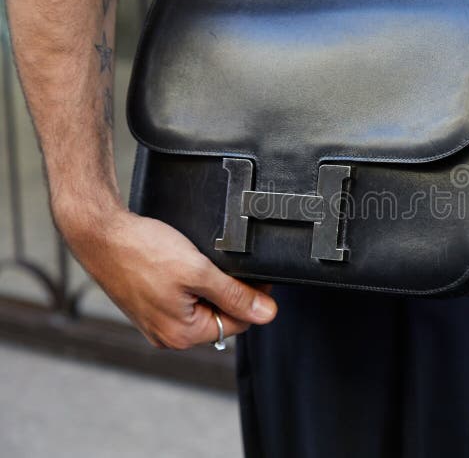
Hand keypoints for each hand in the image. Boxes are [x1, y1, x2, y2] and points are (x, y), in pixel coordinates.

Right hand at [60, 208, 276, 348]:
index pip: (238, 323)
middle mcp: (168, 336)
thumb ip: (235, 294)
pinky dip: (192, 283)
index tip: (259, 274)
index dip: (254, 297)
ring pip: (203, 305)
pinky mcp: (149, 306)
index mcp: (183, 335)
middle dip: (229, 291)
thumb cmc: (142, 251)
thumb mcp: (199, 271)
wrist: (100, 233)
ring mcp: (157, 322)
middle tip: (224, 263)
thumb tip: (267, 314)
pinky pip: (184, 299)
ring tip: (200, 261)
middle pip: (220, 316)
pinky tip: (185, 264)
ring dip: (211, 285)